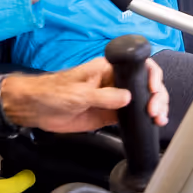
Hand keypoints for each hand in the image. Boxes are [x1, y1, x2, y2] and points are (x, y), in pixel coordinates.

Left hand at [12, 54, 171, 136]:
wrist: (35, 109)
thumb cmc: (51, 92)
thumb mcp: (79, 93)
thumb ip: (104, 96)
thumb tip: (127, 98)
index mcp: (108, 68)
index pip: (138, 67)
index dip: (151, 78)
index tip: (153, 93)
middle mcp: (114, 81)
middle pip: (145, 85)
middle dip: (156, 97)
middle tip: (156, 112)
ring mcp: (113, 98)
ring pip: (141, 101)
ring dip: (153, 109)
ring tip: (158, 119)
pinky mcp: (108, 114)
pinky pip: (130, 116)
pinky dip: (142, 120)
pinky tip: (149, 125)